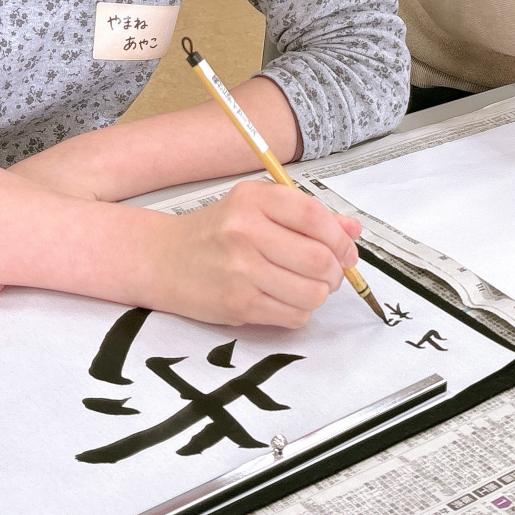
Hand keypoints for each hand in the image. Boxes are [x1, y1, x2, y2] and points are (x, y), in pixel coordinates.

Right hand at [134, 180, 362, 328]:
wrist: (162, 259)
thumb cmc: (215, 233)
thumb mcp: (256, 209)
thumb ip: (306, 217)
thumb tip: (353, 230)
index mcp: (254, 199)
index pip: (315, 217)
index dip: (340, 238)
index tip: (346, 251)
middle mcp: (246, 231)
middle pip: (319, 258)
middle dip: (335, 272)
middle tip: (329, 274)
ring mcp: (241, 270)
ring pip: (312, 292)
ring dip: (318, 294)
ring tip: (304, 287)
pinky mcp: (238, 303)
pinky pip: (294, 315)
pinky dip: (299, 311)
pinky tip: (284, 300)